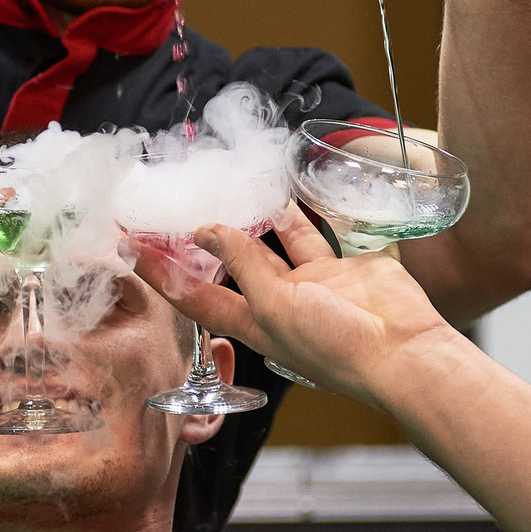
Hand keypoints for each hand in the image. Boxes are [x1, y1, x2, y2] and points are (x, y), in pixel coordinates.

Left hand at [134, 209, 458, 406]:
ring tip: (238, 180)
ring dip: (262, 213)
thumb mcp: (275, 305)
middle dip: (209, 235)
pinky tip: (299, 180)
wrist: (403, 351)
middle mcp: (281, 303)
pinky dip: (316, 206)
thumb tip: (206, 230)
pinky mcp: (351, 266)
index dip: (159, 272)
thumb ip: (242, 264)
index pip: (193, 295)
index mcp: (255, 323)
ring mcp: (318, 284)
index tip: (126, 242)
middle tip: (181, 199)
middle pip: (234, 264)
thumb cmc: (335, 343)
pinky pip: (328, 228)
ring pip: (281, 241)